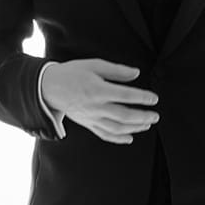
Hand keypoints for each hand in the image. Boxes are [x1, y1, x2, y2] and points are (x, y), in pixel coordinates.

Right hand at [40, 59, 157, 143]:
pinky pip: (104, 134)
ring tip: (147, 124)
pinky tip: (129, 138)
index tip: (154, 98)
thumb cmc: (72, 73)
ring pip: (117, 128)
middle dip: (142, 117)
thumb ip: (116, 70)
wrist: (49, 87)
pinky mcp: (87, 124)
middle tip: (155, 115)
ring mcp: (91, 118)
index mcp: (98, 90)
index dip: (142, 98)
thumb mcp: (94, 65)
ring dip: (135, 128)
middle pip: (124, 116)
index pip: (126, 95)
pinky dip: (118, 138)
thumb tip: (136, 73)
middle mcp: (96, 107)